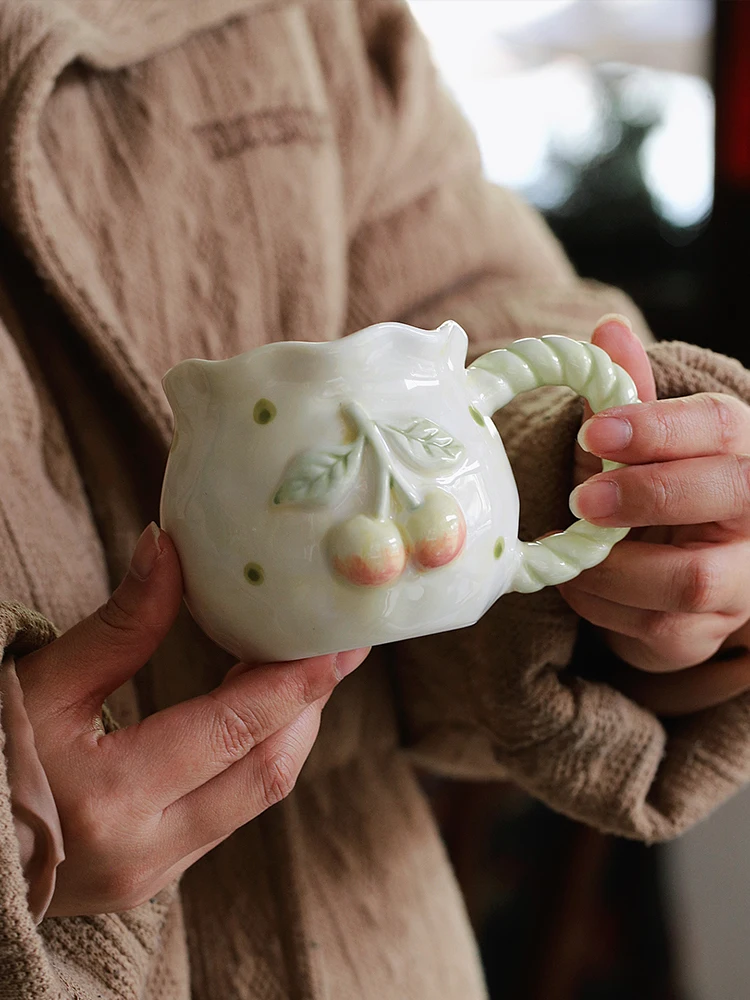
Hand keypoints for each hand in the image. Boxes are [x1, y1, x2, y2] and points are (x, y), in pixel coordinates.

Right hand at [16, 524, 368, 915]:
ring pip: (255, 798)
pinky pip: (229, 814)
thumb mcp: (44, 683)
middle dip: (310, 705)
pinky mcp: (153, 879)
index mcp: (113, 797)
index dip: (298, 680)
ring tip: (306, 672)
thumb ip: (119, 623)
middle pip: (266, 772)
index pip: (237, 729)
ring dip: (288, 732)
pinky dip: (254, 759)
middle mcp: (145, 849)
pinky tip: (257, 717)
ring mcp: (152, 875)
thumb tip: (167, 545)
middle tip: (338, 649)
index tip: (340, 640)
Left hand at [558, 316, 749, 715]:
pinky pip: (659, 628)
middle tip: (580, 498)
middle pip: (726, 500)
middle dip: (647, 496)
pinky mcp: (709, 632)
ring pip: (693, 578)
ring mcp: (743, 579)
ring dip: (616, 564)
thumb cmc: (655, 484)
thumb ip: (627, 392)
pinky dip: (603, 605)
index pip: (720, 428)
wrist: (672, 559)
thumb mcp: (640, 438)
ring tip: (571, 544)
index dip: (657, 428)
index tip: (594, 430)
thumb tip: (606, 331)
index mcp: (743, 450)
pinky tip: (577, 581)